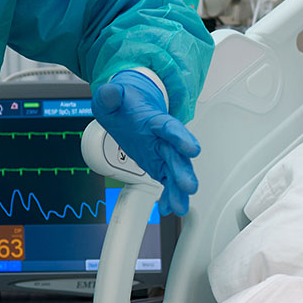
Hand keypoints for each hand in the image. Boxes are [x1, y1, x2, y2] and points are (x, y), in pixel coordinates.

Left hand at [93, 71, 200, 215]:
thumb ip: (110, 95)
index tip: (193, 148)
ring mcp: (162, 153)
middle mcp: (163, 138)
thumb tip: (111, 93)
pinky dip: (169, 195)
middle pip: (176, 155)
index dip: (181, 138)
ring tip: (180, 207)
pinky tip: (168, 208)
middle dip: (183, 172)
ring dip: (179, 190)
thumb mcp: (110, 97)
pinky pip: (167, 182)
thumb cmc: (123, 104)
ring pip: (175, 172)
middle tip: (189, 187)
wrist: (129, 108)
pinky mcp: (159, 165)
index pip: (170, 128)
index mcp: (154, 120)